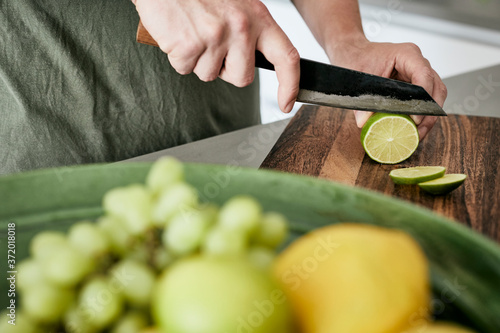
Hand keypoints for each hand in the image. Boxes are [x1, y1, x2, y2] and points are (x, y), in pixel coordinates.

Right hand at [133, 0, 299, 112]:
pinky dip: (178, 57)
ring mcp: (215, 37)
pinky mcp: (189, 45)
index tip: (286, 103)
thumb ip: (249, 31)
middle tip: (211, 46)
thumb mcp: (236, 4)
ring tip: (192, 32)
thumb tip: (251, 60)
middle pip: (242, 78)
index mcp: (257, 16)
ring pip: (209, 75)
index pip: (286, 57)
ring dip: (198, 61)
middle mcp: (241, 27)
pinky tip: (178, 34)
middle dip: (226, 71)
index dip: (290, 85)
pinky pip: (185, 69)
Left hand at [327, 38, 446, 139]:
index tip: (416, 118)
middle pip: (435, 88)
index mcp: (406, 54)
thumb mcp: (357, 80)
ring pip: (434, 95)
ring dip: (428, 115)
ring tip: (417, 134)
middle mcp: (417, 62)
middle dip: (430, 113)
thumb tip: (363, 122)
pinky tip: (412, 128)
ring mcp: (417, 72)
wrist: (353, 52)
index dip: (423, 99)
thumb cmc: (356, 58)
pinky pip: (424, 99)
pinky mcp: (414, 83)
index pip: (424, 76)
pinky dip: (421, 113)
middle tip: (419, 132)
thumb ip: (361, 101)